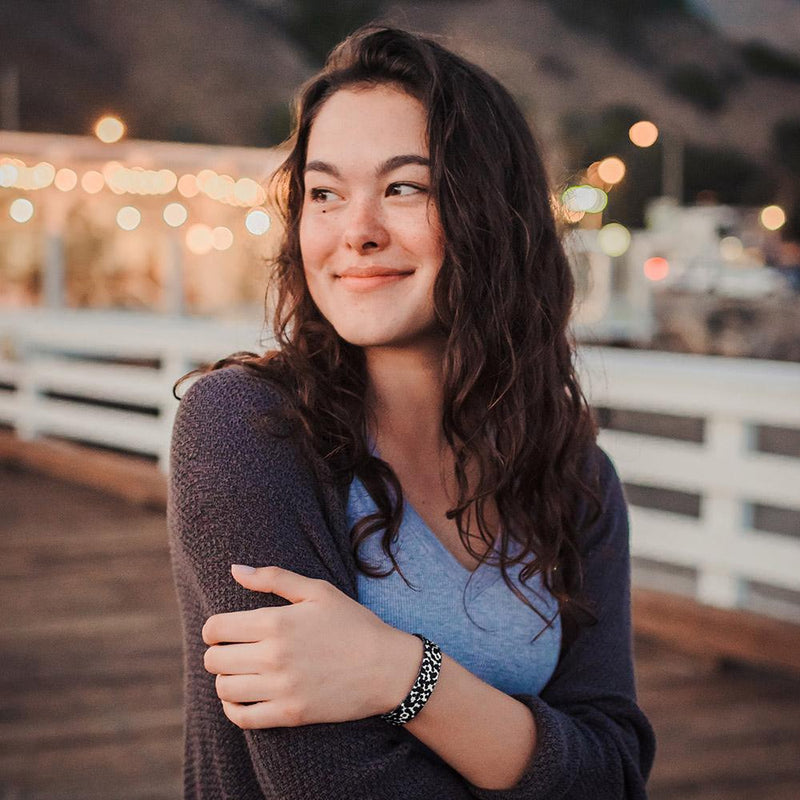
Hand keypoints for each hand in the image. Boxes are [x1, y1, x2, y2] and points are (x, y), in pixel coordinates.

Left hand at [202, 564, 421, 728]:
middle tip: (234, 650)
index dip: (213, 629)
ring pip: (224, 689)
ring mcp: (281, 688)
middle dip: (218, 653)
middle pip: (214, 660)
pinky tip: (242, 697)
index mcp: (276, 622)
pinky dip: (233, 708)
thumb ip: (273, 578)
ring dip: (225, 679)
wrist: (386, 667)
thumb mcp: (318, 591)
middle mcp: (273, 656)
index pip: (216, 629)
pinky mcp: (289, 714)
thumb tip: (234, 569)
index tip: (223, 630)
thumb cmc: (352, 623)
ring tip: (241, 672)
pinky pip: (241, 717)